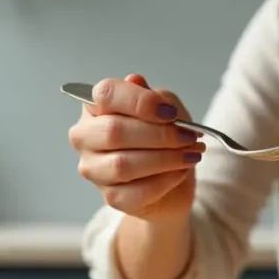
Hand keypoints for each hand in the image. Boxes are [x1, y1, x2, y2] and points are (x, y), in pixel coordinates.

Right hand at [68, 74, 204, 220]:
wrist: (172, 182)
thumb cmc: (164, 140)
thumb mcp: (167, 111)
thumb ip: (155, 97)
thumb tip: (136, 81)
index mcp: (96, 107)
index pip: (105, 94)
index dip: (140, 102)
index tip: (171, 113)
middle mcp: (86, 137)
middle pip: (114, 131)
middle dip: (159, 134)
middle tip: (189, 137)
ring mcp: (94, 169)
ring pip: (123, 164)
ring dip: (165, 158)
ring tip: (191, 154)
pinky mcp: (110, 197)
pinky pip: (136, 191)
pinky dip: (165, 181)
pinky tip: (182, 172)